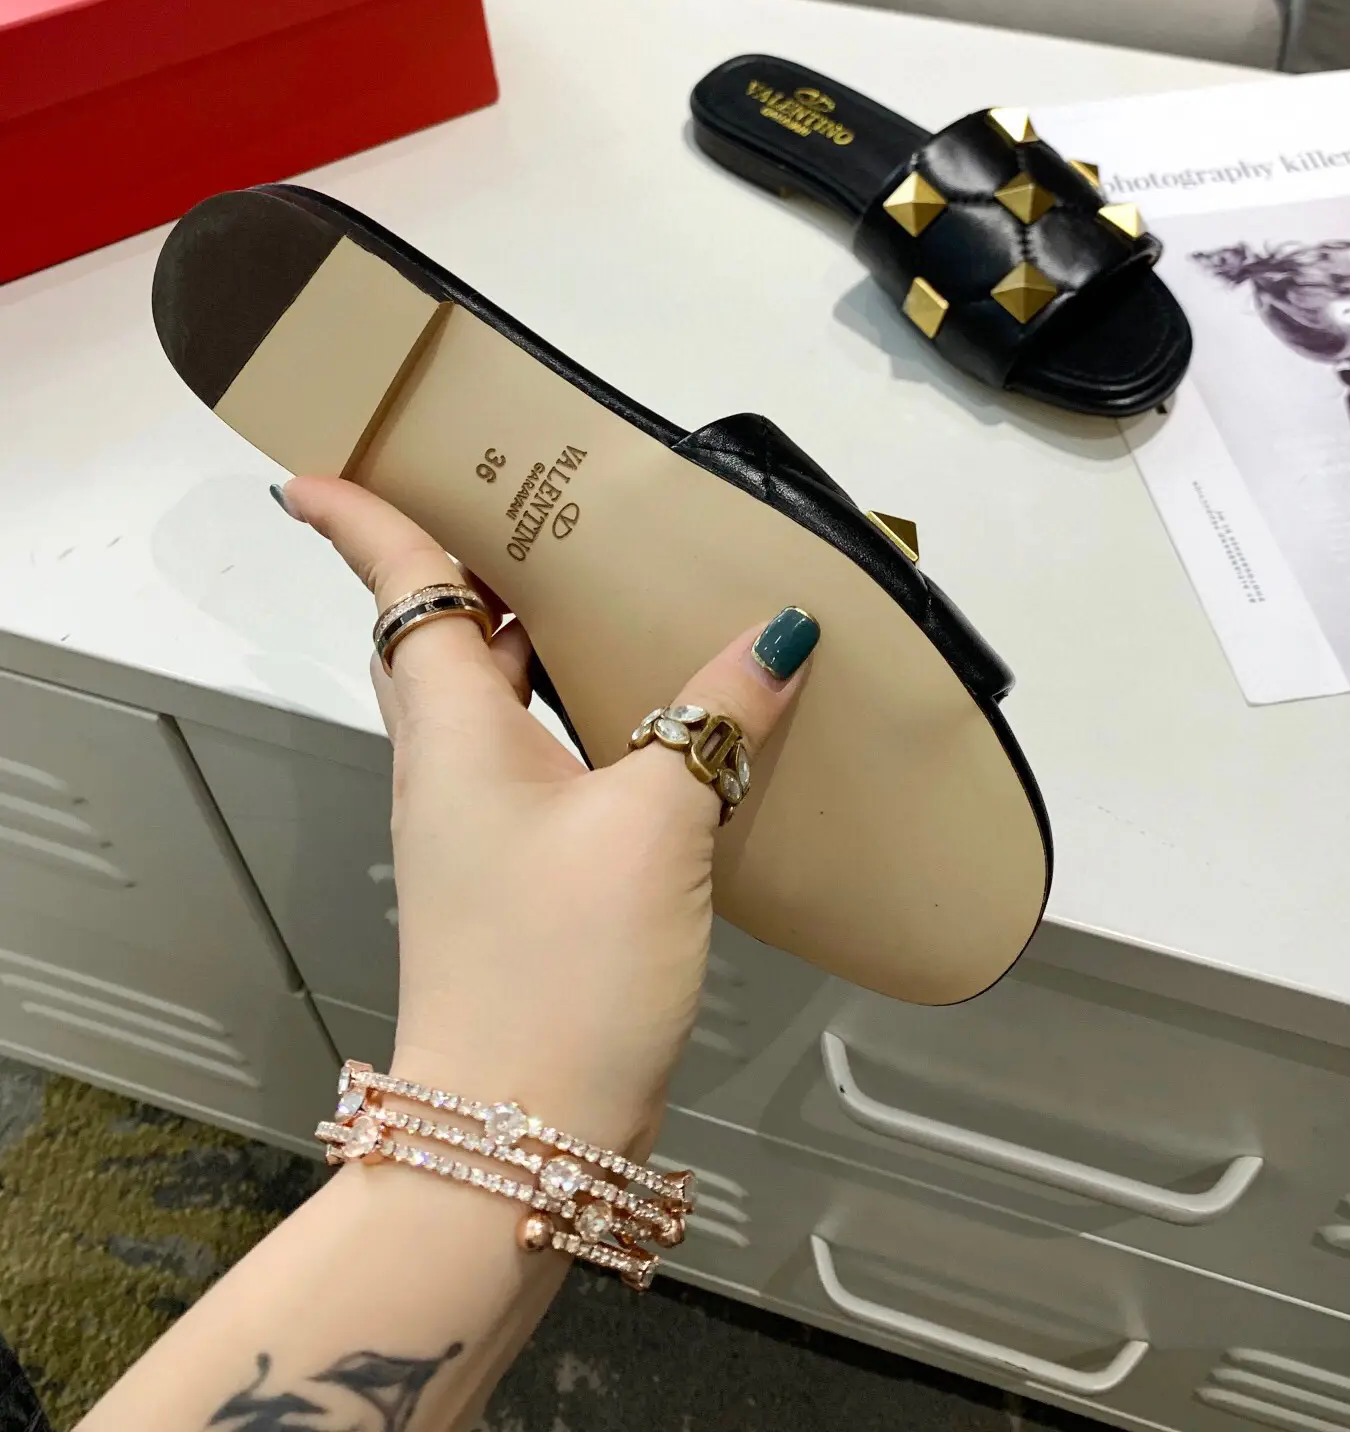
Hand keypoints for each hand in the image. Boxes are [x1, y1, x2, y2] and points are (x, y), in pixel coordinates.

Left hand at [280, 476, 816, 1157]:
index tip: (315, 473)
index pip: (398, 588)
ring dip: (526, 634)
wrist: (518, 1134)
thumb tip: (777, 636)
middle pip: (439, 632)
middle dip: (464, 559)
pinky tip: (647, 714)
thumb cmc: (561, 967)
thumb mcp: (657, 823)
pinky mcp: (514, 876)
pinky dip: (571, 710)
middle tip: (520, 499)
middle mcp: (446, 764)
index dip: (360, 519)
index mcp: (452, 725)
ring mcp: (476, 826)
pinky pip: (532, 756)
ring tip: (598, 581)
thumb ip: (715, 717)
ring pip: (488, 696)